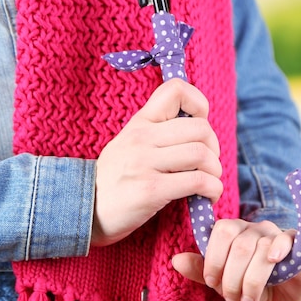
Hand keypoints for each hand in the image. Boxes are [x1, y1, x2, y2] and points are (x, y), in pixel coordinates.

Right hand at [91, 79, 222, 246]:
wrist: (85, 210)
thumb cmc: (115, 180)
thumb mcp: (129, 144)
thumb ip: (157, 133)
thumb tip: (199, 130)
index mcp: (140, 122)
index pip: (175, 89)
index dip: (198, 103)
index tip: (199, 128)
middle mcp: (142, 138)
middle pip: (200, 128)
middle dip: (214, 148)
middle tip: (209, 164)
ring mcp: (145, 163)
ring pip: (201, 154)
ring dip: (215, 171)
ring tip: (210, 181)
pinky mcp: (151, 189)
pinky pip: (197, 181)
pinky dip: (212, 188)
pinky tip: (208, 196)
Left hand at [172, 219, 300, 300]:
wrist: (288, 289)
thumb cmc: (252, 281)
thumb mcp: (225, 280)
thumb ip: (202, 270)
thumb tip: (176, 260)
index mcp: (234, 231)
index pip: (220, 232)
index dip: (214, 259)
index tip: (213, 283)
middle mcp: (254, 228)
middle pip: (238, 245)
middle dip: (232, 278)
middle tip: (232, 300)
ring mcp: (276, 234)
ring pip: (260, 249)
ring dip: (252, 281)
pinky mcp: (296, 243)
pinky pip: (286, 240)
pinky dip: (278, 249)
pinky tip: (274, 262)